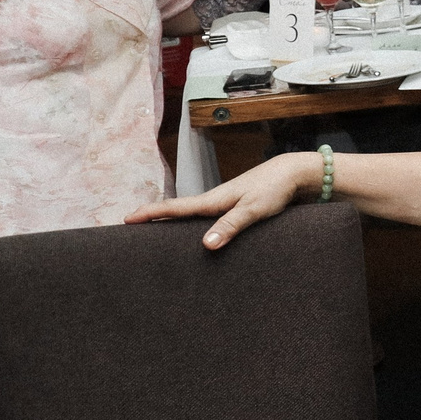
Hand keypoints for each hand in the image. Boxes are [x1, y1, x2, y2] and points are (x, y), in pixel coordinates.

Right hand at [127, 152, 317, 249]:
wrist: (295, 174)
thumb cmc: (274, 190)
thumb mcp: (253, 210)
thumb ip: (231, 226)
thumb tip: (206, 245)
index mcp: (213, 201)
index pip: (174, 207)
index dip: (149, 213)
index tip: (126, 218)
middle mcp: (214, 202)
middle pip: (177, 211)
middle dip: (154, 218)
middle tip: (130, 228)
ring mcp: (224, 204)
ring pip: (192, 215)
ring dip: (172, 221)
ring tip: (154, 234)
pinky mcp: (235, 208)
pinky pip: (207, 218)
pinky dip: (194, 225)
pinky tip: (195, 235)